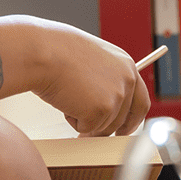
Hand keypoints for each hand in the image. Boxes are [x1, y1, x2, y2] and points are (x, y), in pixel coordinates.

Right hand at [28, 19, 150, 136]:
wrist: (40, 52)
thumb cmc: (54, 49)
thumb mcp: (89, 57)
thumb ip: (103, 76)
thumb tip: (100, 97)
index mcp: (125, 65)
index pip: (140, 100)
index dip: (131, 118)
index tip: (123, 129)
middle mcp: (126, 80)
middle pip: (122, 118)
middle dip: (105, 127)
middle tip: (89, 130)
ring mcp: (116, 96)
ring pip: (103, 125)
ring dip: (82, 117)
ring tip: (66, 94)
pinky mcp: (101, 111)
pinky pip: (86, 127)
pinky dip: (71, 119)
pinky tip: (63, 98)